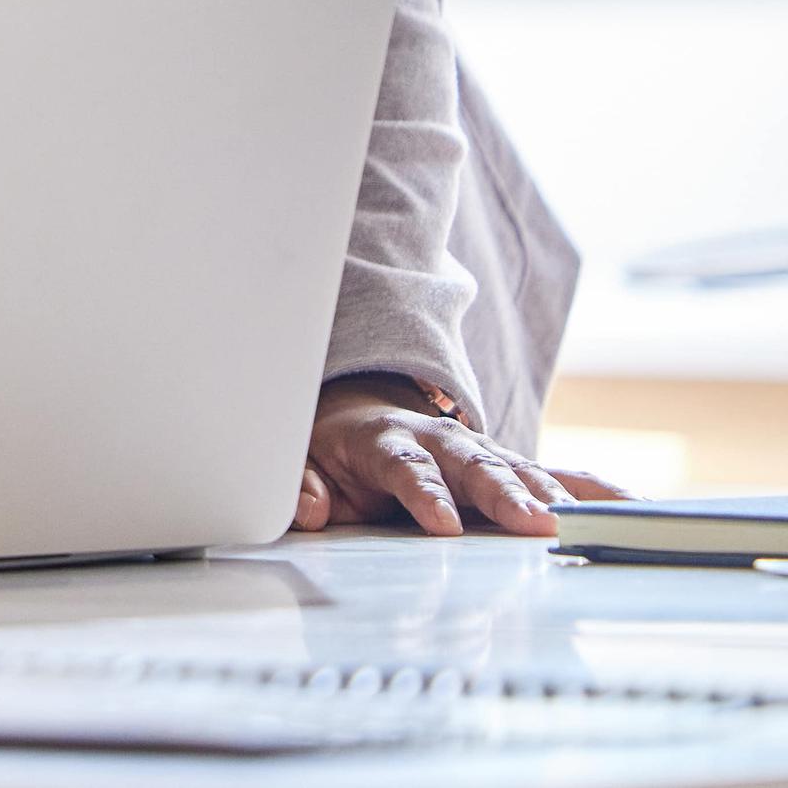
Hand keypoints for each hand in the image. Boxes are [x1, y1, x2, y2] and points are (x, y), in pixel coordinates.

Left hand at [292, 376, 625, 535]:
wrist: (366, 412)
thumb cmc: (338, 451)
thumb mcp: (306, 464)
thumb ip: (301, 485)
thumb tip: (308, 509)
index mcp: (387, 442)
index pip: (406, 468)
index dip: (424, 494)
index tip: (443, 525)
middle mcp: (442, 441)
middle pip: (477, 467)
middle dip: (506, 496)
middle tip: (534, 525)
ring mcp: (484, 454)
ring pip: (524, 472)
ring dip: (555, 499)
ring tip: (586, 528)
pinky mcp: (516, 470)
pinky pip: (564, 478)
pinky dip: (599, 493)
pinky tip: (637, 511)